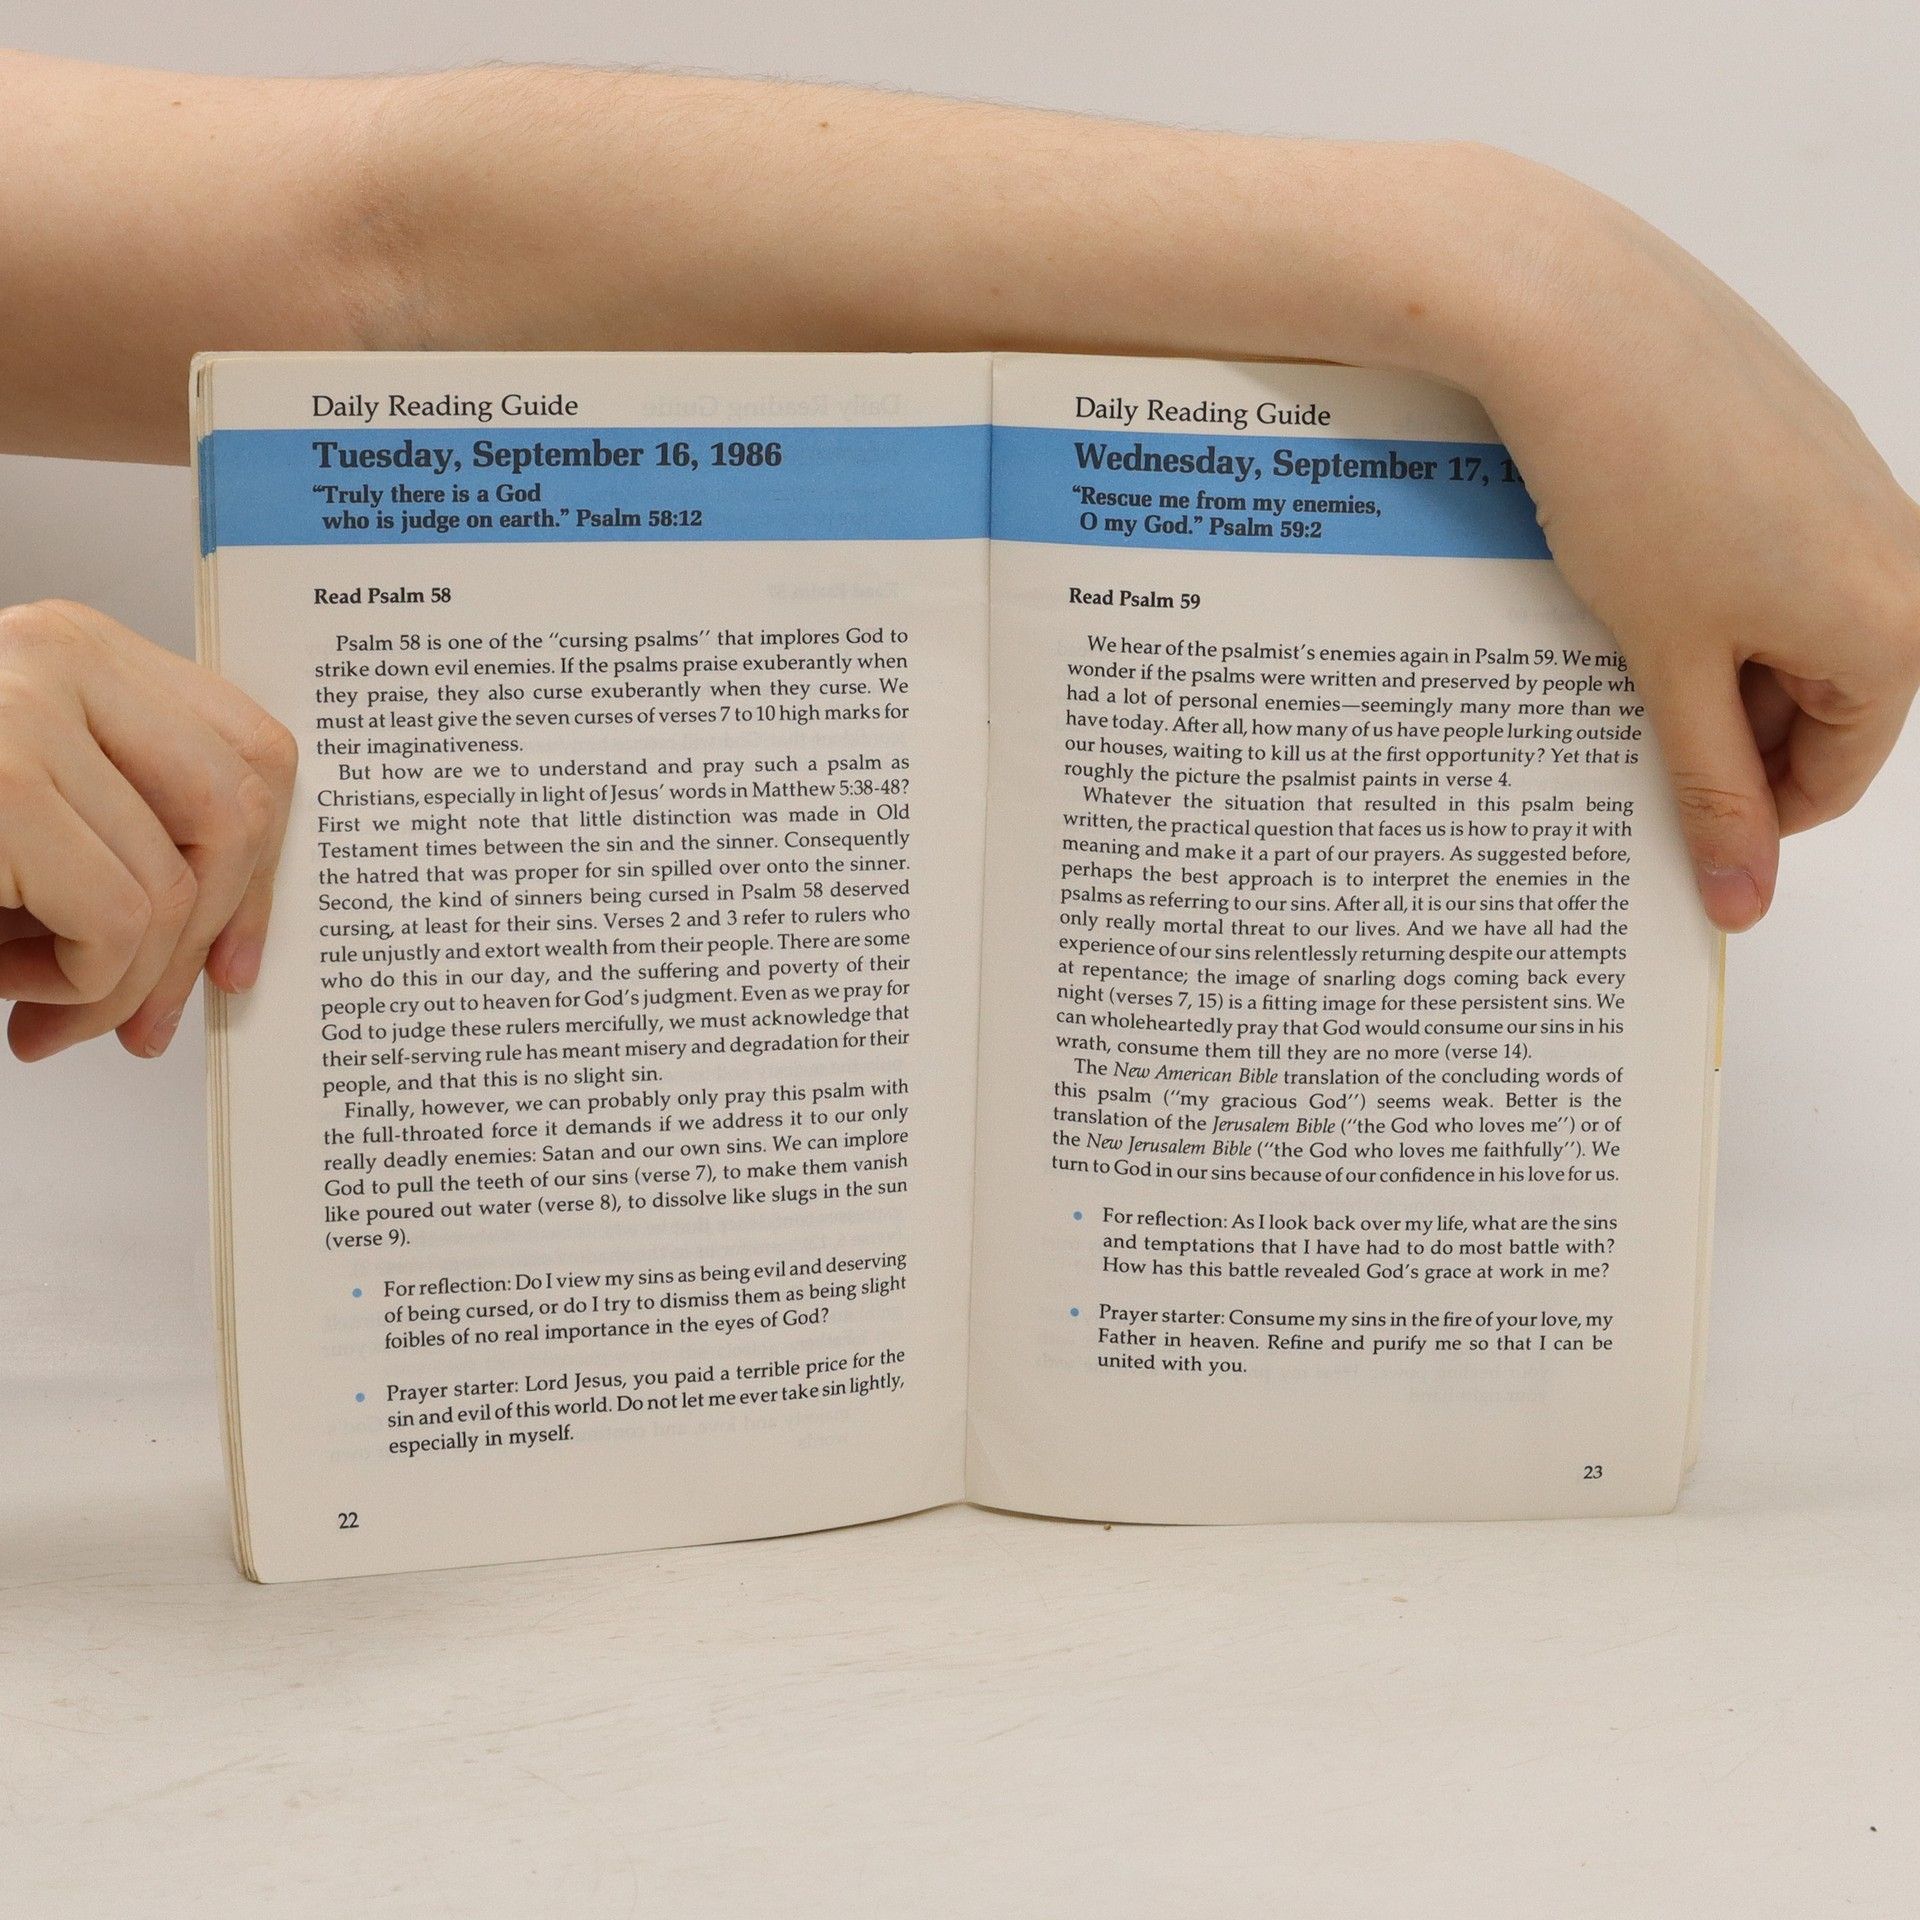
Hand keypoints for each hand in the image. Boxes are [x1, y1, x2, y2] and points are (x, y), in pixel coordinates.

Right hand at [0, 598, 295, 1060]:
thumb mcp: (36, 816)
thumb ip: (128, 834)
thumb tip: (232, 939)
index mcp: (79, 651)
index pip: (251, 754)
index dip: (262, 874)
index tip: (233, 962)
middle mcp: (59, 654)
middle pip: (238, 814)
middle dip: (202, 942)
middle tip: (143, 1018)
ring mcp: (26, 709)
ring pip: (175, 888)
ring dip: (119, 986)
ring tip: (44, 1010)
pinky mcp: (1, 782)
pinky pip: (119, 921)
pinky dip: (83, 992)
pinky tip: (20, 1006)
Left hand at [1447, 153, 1919, 929]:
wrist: (1588, 321)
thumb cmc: (1634, 490)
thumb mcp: (1671, 668)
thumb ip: (1710, 788)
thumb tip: (1743, 900)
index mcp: (1895, 629)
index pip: (1834, 778)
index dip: (1745, 815)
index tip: (1665, 820)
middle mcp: (1902, 557)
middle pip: (1820, 704)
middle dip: (1725, 734)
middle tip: (1623, 734)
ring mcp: (1859, 492)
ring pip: (1790, 631)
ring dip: (1710, 665)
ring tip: (1616, 654)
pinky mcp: (1809, 447)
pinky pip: (1774, 559)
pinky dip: (1709, 596)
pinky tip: (1630, 586)